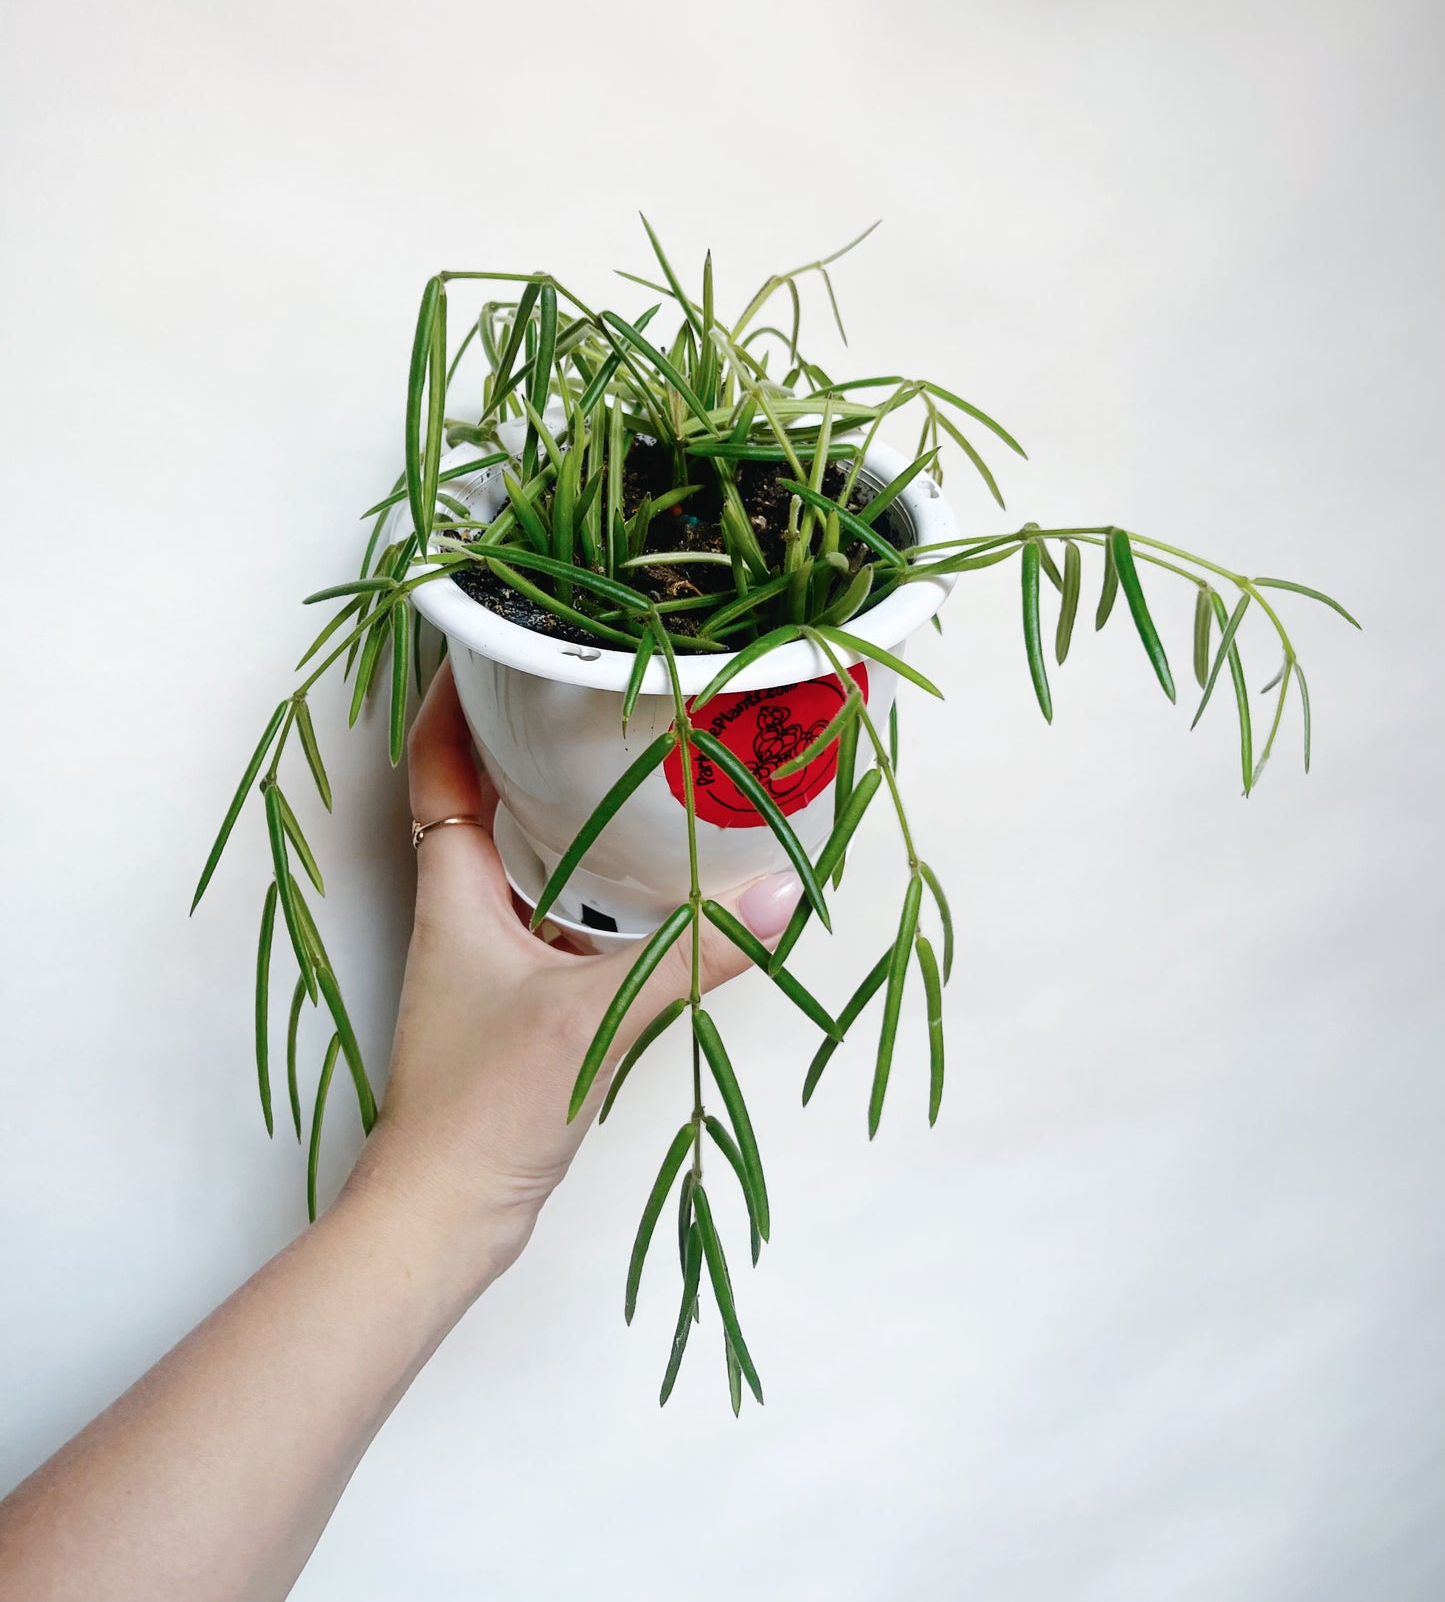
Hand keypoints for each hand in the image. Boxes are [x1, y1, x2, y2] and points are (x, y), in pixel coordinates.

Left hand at [342, 662, 802, 1298]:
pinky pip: (549, 922)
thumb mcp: (595, 1016)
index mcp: (453, 893)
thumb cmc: (486, 1106)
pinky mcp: (513, 1009)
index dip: (452, 700)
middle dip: (520, 744)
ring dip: (558, 819)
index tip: (491, 642)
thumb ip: (691, 955)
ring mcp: (483, 965)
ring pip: (519, 866)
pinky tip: (646, 896)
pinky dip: (588, 894)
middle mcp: (460, 916)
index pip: (438, 767)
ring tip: (628, 772)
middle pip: (478, 803)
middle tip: (583, 694)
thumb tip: (782, 895)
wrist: (441, 1217)